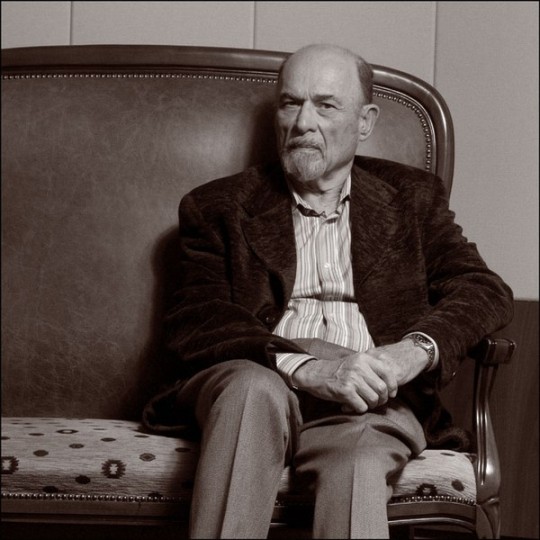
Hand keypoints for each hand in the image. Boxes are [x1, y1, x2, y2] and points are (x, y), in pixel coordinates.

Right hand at [291, 339, 429, 412]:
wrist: (315, 374)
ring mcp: (352, 378)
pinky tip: (350, 405)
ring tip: (361, 403)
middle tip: (373, 402)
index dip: (392, 387)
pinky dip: (358, 409)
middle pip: (382, 390)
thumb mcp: (355, 362)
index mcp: (364, 358)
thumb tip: (392, 387)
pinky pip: (362, 407)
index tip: (390, 394)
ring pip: (373, 400)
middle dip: (381, 400)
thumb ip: (372, 368)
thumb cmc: (338, 371)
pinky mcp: (345, 391)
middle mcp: (359, 366)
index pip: (388, 373)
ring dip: (369, 405)